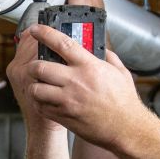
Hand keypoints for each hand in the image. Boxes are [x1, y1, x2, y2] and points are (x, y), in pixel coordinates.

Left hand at [7, 25, 145, 145]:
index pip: (61, 44)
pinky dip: (41, 103)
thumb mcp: (120, 72)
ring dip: (35, 86)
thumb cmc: (125, 101)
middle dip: (34, 65)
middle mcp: (76, 82)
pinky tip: (47, 101)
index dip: (45, 33)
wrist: (126, 128)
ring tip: (41, 85)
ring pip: (36, 89)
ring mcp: (68, 101)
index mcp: (89, 66)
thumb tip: (99, 50)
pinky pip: (41, 107)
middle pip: (40, 67)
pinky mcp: (64, 116)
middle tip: (36, 66)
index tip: (36, 29)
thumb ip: (108, 57)